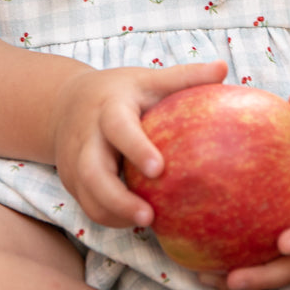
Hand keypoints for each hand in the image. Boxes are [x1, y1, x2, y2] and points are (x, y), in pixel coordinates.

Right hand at [49, 58, 227, 228]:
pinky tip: (137, 220)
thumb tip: (223, 68)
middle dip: (117, 199)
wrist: (66, 102)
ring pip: (87, 195)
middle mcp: (86, 136)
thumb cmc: (120, 91)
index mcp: (108, 108)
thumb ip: (184, 77)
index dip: (136, 148)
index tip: (159, 169)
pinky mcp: (71, 181)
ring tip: (149, 222)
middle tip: (150, 216)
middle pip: (92, 172)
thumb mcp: (148, 79)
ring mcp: (73, 161)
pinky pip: (89, 205)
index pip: (118, 128)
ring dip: (114, 213)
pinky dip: (110, 216)